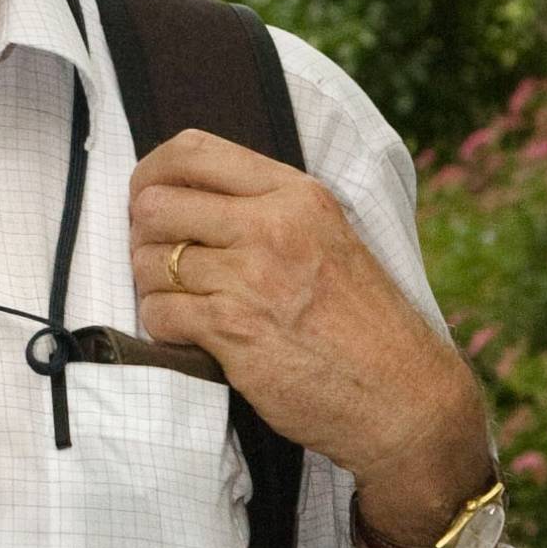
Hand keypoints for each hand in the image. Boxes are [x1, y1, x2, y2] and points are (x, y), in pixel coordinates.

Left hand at [129, 131, 488, 533]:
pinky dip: (161, 326)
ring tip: (182, 303)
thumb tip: (188, 197)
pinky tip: (188, 335)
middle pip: (156, 205)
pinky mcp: (235, 331)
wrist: (403, 395)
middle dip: (143, 236)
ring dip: (152, 286)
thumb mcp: (330, 238)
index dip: (151, 173)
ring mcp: (252, 278)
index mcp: (297, 195)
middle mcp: (273, 227)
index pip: (193, 151)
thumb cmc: (365, 324)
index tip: (146, 197)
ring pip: (149, 263)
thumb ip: (271, 210)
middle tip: (159, 262)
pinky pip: (159, 313)